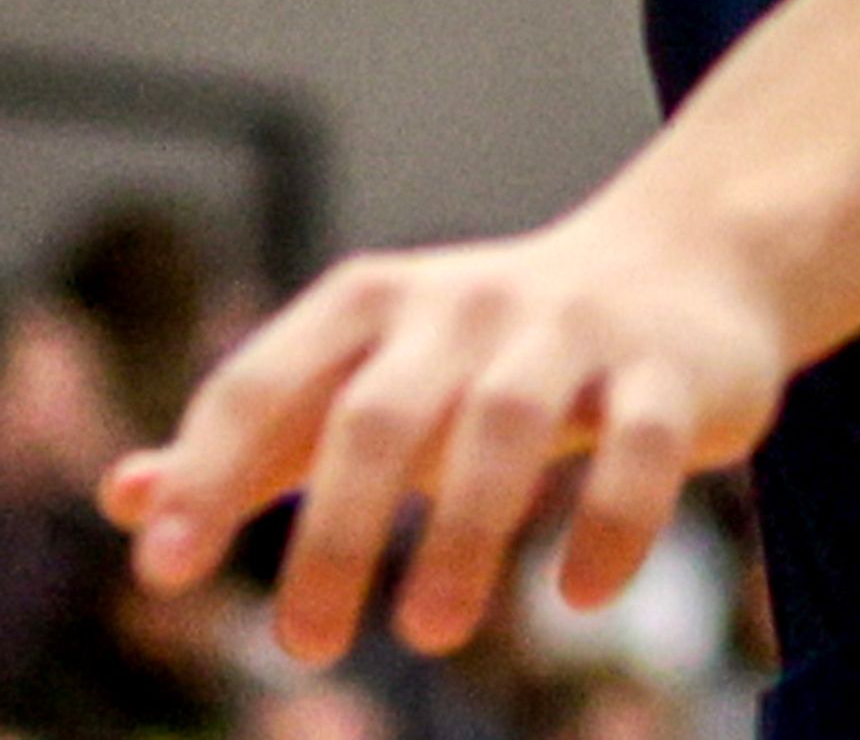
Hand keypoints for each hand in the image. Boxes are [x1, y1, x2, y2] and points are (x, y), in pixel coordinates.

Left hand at [108, 194, 786, 670]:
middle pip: (380, 413)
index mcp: (376, 308)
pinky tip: (577, 595)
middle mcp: (468, 306)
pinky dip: (609, 523)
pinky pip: (641, 445)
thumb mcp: (367, 375)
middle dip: (333, 529)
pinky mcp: (670, 371)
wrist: (685, 262)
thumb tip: (124, 498)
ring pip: (508, 423)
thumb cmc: (487, 349)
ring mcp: (574, 331)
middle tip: (300, 647)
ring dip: (464, 531)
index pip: (269, 383)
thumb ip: (258, 438)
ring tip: (428, 631)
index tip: (162, 573)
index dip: (211, 473)